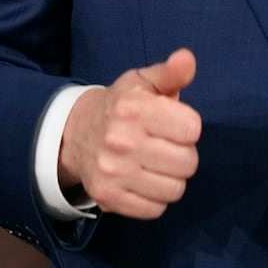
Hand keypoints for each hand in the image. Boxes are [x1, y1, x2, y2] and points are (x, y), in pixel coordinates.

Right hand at [57, 48, 200, 218]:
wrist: (75, 132)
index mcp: (134, 108)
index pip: (192, 129)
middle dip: (184, 154)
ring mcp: (112, 172)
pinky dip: (155, 198)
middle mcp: (120, 140)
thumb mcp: (144, 81)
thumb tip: (187, 59)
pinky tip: (144, 180)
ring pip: (174, 189)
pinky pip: (155, 209)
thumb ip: (171, 73)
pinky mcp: (107, 197)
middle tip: (167, 146)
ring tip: (157, 164)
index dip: (188, 127)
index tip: (174, 123)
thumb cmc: (122, 104)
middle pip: (187, 162)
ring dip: (172, 178)